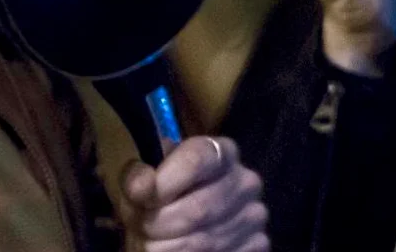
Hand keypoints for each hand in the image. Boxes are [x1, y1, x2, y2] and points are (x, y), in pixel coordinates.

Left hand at [120, 136, 267, 251]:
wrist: (182, 226)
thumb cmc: (161, 198)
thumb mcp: (144, 181)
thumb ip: (137, 177)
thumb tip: (141, 187)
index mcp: (222, 153)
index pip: (196, 159)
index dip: (163, 183)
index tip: (142, 200)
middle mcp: (246, 182)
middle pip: (197, 209)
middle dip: (160, 225)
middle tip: (143, 229)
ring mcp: (254, 217)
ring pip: (203, 243)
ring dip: (168, 249)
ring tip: (156, 244)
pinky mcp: (258, 246)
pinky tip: (179, 251)